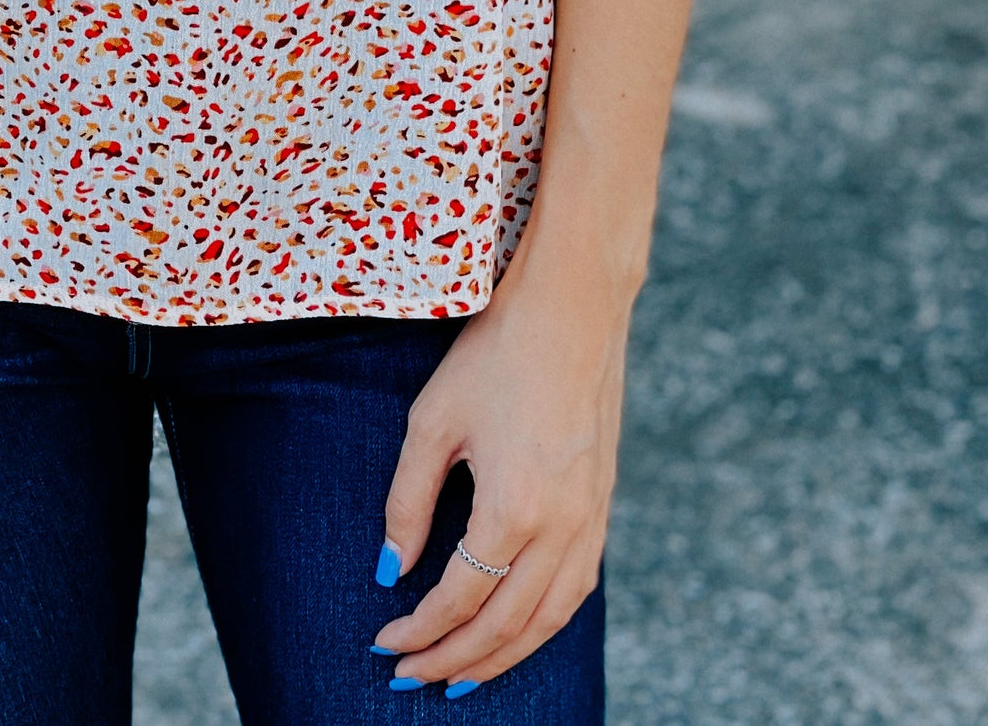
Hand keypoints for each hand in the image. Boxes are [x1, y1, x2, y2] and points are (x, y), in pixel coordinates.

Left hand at [372, 242, 629, 687]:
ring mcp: (591, 519)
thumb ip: (407, 501)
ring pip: (549, 619)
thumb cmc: (495, 353)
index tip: (384, 645)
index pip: (461, 599)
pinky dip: (543, 623)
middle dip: (456, 659)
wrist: (573, 308)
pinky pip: (576, 589)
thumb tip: (390, 570)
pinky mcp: (604, 505)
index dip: (420, 631)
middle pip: (507, 625)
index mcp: (514, 509)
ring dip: (504, 656)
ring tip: (462, 676)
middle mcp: (562, 527)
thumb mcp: (432, 420)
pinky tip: (518, 629)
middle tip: (411, 679)